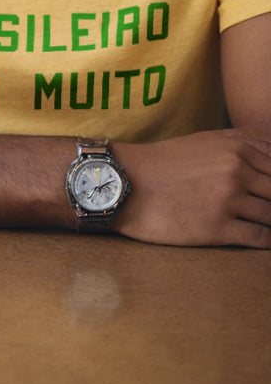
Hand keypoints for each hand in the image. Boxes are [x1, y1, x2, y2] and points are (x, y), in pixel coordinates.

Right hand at [112, 128, 270, 247]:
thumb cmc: (163, 162)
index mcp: (234, 149)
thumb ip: (239, 143)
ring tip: (266, 224)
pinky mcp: (218, 228)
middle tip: (268, 209)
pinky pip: (260, 238)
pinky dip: (268, 242)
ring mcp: (227, 200)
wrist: (126, 182)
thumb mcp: (202, 141)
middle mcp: (235, 172)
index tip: (269, 193)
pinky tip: (264, 241)